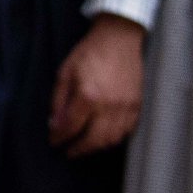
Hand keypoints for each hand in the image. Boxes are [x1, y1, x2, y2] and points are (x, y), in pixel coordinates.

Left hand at [49, 13, 145, 156]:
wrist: (119, 40)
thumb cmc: (89, 53)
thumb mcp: (65, 72)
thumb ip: (58, 100)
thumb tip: (54, 123)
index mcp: (88, 96)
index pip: (71, 127)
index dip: (60, 137)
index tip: (54, 142)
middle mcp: (109, 106)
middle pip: (93, 140)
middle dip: (78, 149)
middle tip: (69, 152)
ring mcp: (126, 108)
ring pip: (111, 140)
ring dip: (96, 147)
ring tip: (84, 147)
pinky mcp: (137, 107)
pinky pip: (127, 132)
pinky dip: (114, 139)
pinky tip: (104, 138)